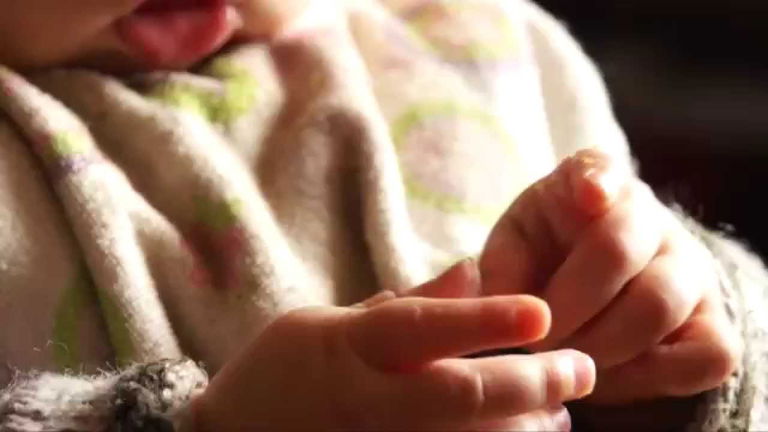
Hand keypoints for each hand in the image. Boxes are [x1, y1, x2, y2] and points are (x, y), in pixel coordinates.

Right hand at [192, 261, 594, 430]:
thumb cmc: (284, 371)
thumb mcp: (331, 321)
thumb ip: (408, 301)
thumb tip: (473, 268)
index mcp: (352, 346)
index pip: (425, 328)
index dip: (485, 319)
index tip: (542, 312)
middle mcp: (369, 399)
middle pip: (461, 394)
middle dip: (531, 383)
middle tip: (582, 370)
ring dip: (525, 429)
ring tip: (561, 414)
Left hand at [479, 149, 739, 402]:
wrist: (589, 291)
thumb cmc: (540, 262)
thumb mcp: (510, 255)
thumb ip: (500, 272)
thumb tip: (502, 309)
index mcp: (589, 183)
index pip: (599, 168)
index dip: (596, 180)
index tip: (589, 193)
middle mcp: (648, 215)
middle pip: (617, 250)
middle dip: (567, 305)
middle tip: (537, 338)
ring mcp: (690, 267)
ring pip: (658, 305)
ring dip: (600, 345)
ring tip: (565, 360)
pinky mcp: (715, 323)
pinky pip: (706, 355)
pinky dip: (651, 377)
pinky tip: (610, 373)